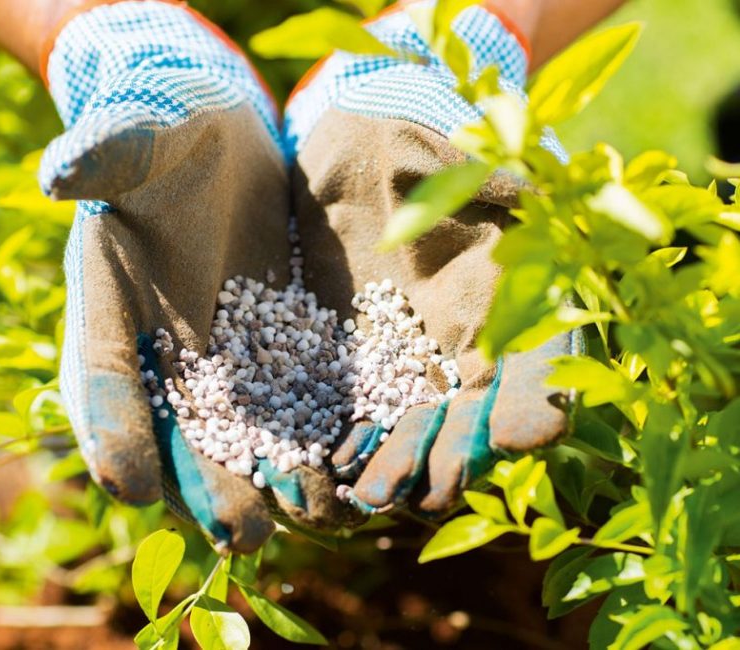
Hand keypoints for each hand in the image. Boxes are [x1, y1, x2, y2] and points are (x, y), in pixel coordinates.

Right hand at [40, 1, 352, 551]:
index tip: (129, 480)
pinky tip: (352, 472)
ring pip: (238, 437)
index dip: (112, 428)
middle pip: (175, 433)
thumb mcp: (137, 137)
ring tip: (310, 516)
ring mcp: (220, 363)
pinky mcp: (277, 353)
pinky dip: (316, 441)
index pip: (104, 379)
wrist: (219, 143)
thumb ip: (106, 154)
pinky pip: (293, 406)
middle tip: (241, 532)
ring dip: (270, 482)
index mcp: (108, 312)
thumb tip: (60, 171)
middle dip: (206, 484)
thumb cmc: (164, 135)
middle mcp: (161, 356)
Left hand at [286, 3, 581, 515]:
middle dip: (449, 458)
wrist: (361, 142)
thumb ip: (503, 223)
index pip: (537, 372)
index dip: (533, 405)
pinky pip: (348, 414)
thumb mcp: (477, 173)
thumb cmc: (431, 149)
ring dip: (395, 467)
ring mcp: (405, 364)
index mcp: (513, 310)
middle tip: (426, 489)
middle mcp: (463, 351)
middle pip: (467, 422)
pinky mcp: (348, 364)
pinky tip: (327, 465)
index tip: (523, 432)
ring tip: (371, 492)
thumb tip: (527, 256)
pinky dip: (340, 443)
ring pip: (409, 431)